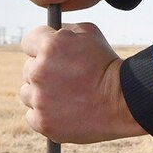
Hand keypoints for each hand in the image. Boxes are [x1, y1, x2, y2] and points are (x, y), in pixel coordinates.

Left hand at [20, 22, 144, 143]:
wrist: (124, 101)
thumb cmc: (108, 64)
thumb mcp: (89, 34)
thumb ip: (63, 31)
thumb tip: (49, 33)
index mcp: (49, 46)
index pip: (28, 42)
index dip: (42, 47)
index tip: (53, 56)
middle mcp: (39, 71)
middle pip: (28, 69)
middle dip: (44, 72)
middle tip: (66, 78)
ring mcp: (40, 99)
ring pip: (27, 93)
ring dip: (41, 94)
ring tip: (66, 96)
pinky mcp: (43, 122)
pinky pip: (32, 115)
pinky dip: (45, 114)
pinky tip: (63, 111)